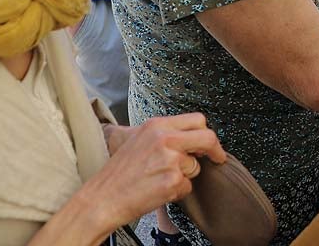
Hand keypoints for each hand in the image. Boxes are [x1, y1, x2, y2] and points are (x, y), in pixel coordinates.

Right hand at [80, 113, 226, 232]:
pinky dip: (176, 192)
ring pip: (195, 167)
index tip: (210, 144)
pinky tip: (157, 191)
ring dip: (184, 176)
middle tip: (217, 159)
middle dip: (216, 150)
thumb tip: (192, 136)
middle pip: (208, 138)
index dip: (207, 133)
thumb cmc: (118, 173)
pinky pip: (187, 187)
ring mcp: (170, 160)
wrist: (101, 199)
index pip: (197, 120)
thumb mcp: (139, 140)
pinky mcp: (172, 181)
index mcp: (157, 125)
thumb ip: (165, 134)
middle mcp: (165, 139)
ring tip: (159, 180)